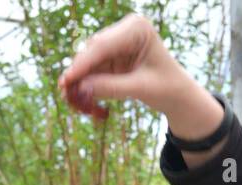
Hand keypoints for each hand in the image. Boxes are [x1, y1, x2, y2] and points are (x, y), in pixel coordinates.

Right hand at [57, 13, 186, 120]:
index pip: (104, 45)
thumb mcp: (140, 88)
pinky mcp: (111, 58)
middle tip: (64, 92)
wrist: (177, 95)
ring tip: (71, 100)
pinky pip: (93, 70)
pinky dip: (87, 85)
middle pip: (93, 51)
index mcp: (137, 28)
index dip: (83, 63)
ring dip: (80, 81)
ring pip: (89, 61)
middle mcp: (124, 31)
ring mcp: (116, 43)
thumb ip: (111, 87)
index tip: (67, 80)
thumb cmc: (167, 88)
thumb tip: (81, 89)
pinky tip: (81, 100)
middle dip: (79, 73)